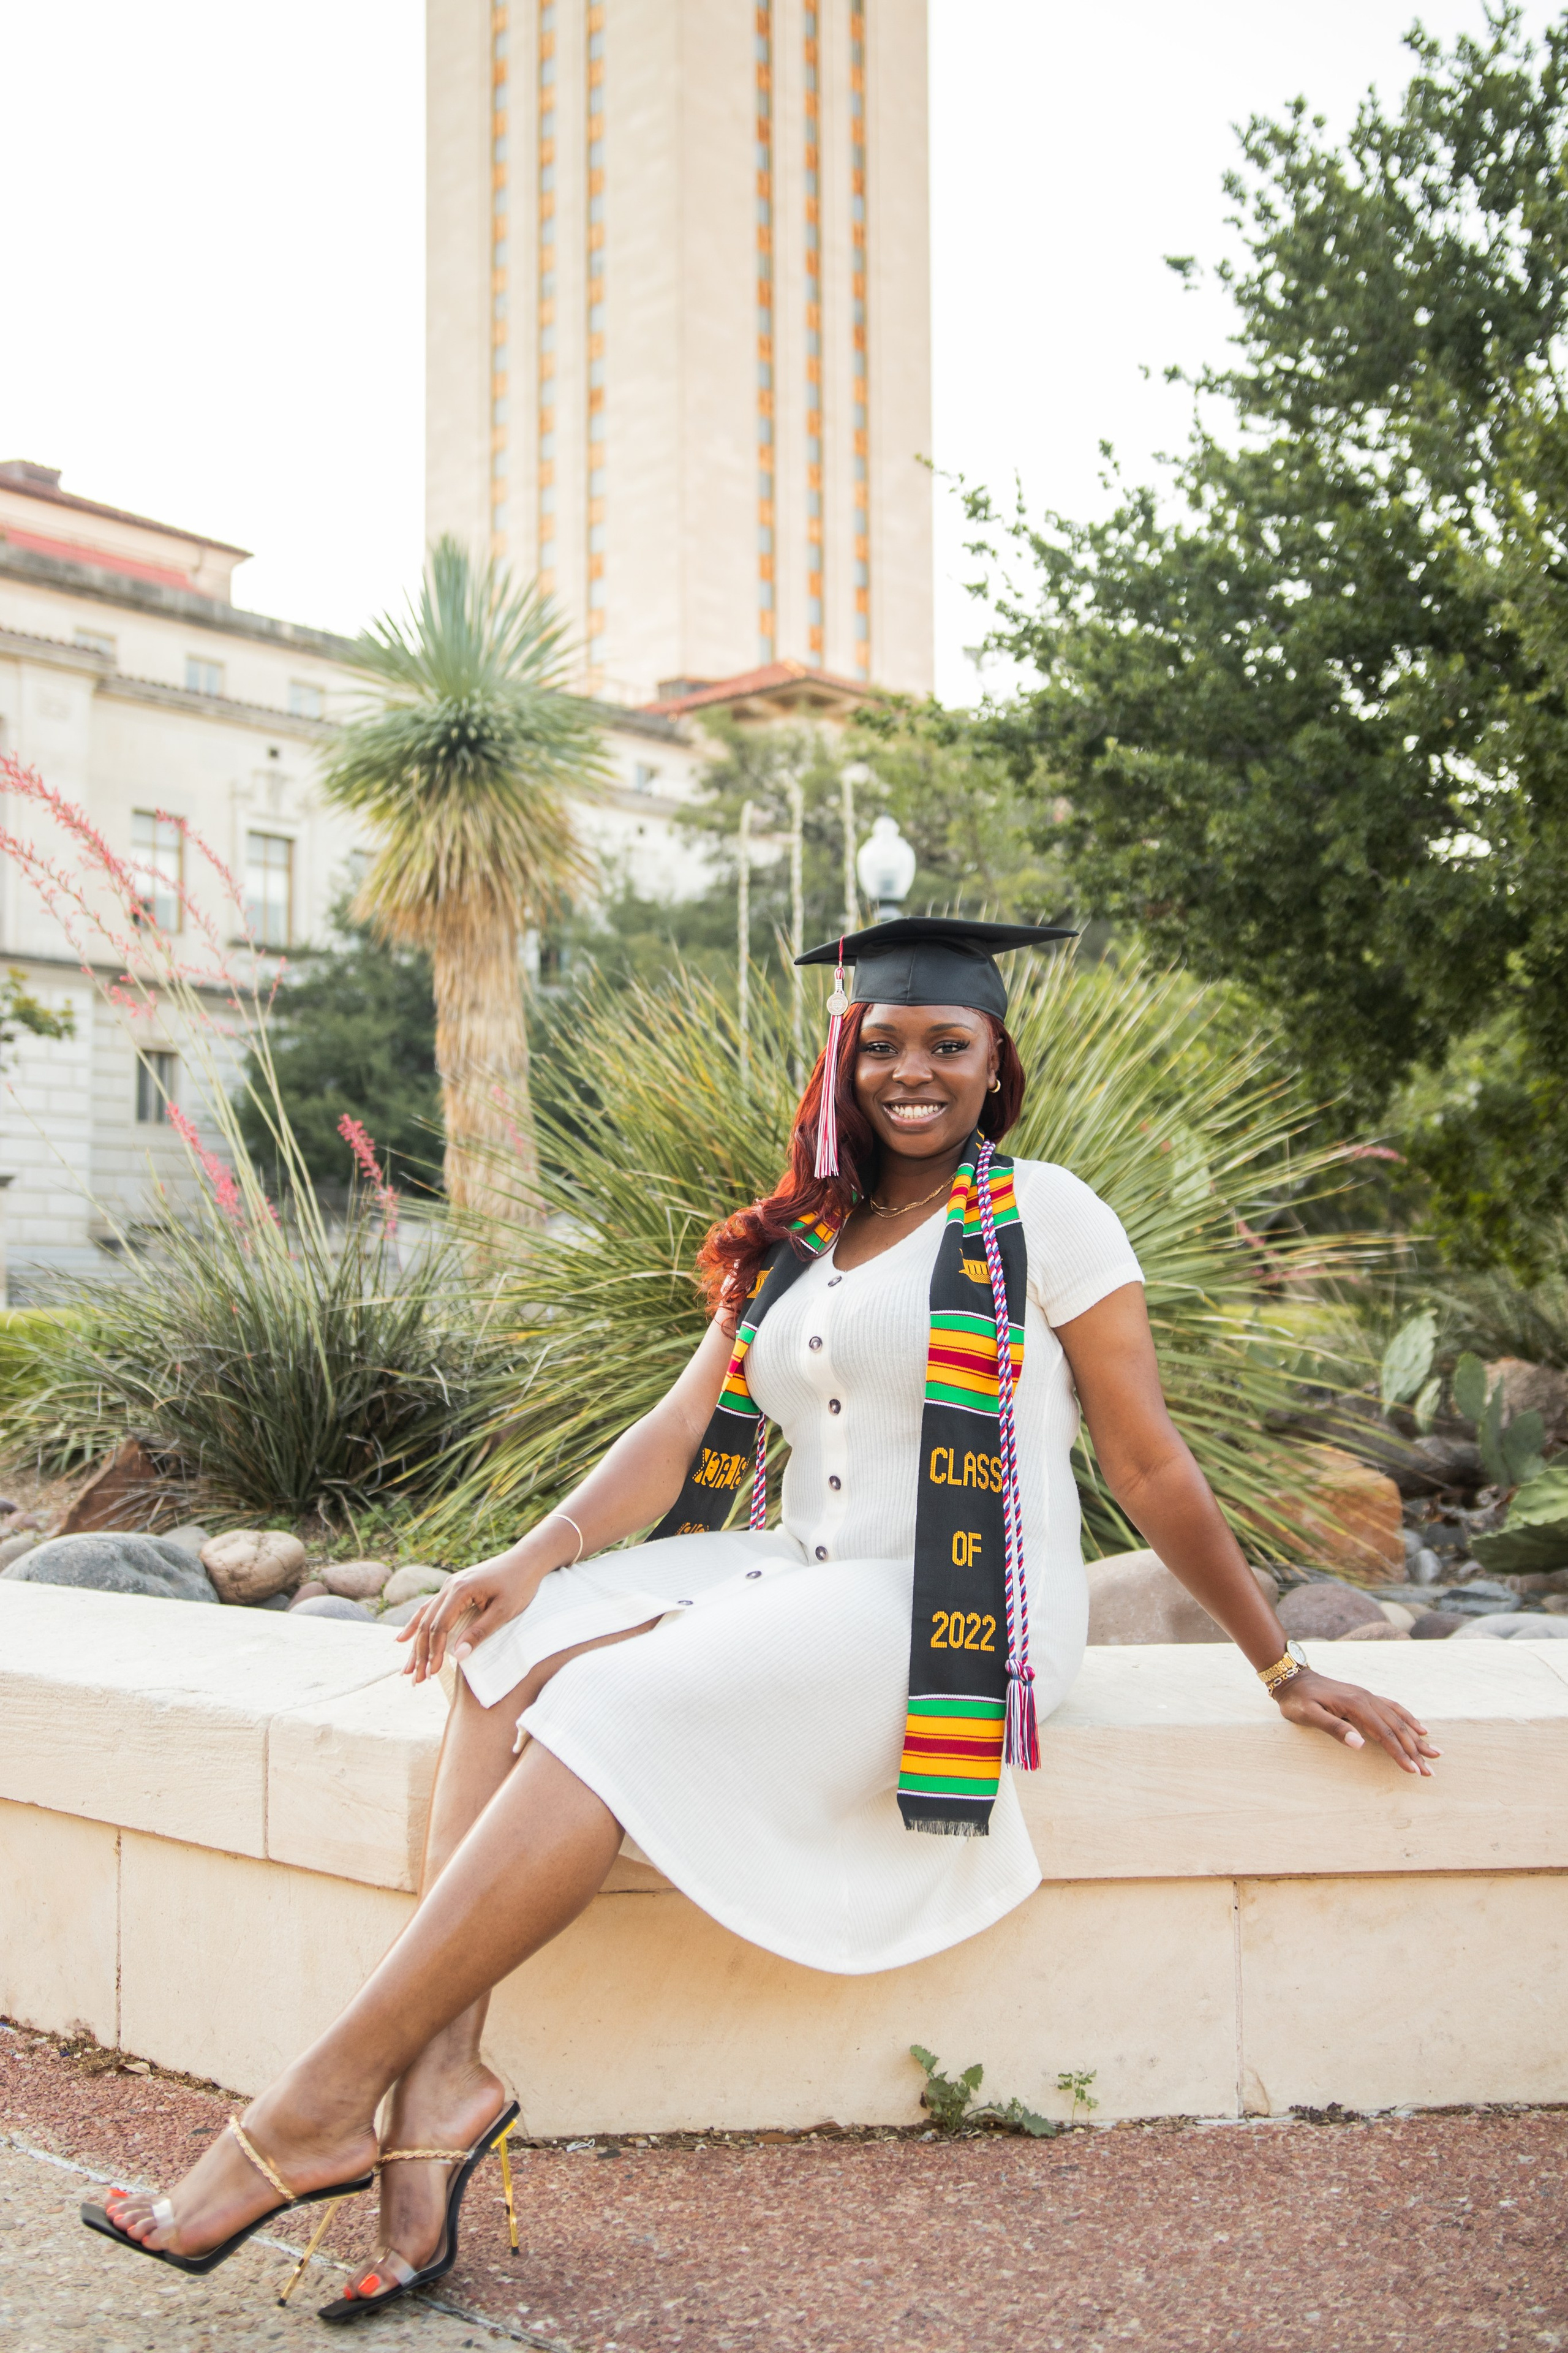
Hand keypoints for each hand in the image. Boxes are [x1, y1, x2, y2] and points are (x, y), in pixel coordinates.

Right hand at [397, 1545, 542, 1683]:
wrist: (527, 1559)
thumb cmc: (519, 1584)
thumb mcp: (504, 1611)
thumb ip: (480, 1632)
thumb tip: (458, 1656)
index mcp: (460, 1590)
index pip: (440, 1626)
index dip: (434, 1651)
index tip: (432, 1672)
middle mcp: (449, 1585)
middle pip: (427, 1624)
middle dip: (420, 1653)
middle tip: (415, 1679)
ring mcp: (450, 1585)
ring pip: (425, 1617)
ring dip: (416, 1644)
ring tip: (407, 1669)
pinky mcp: (454, 1587)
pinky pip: (430, 1608)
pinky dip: (417, 1624)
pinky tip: (404, 1638)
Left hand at [1274, 1668, 1440, 1774]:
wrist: (1292, 1677)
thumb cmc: (1298, 1700)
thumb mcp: (1309, 1715)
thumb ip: (1334, 1728)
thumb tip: (1360, 1744)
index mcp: (1356, 1706)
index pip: (1384, 1734)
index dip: (1399, 1754)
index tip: (1412, 1770)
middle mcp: (1367, 1699)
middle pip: (1397, 1729)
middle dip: (1415, 1751)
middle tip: (1430, 1772)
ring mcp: (1367, 1697)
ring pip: (1399, 1719)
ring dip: (1417, 1738)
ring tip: (1436, 1753)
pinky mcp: (1365, 1697)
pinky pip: (1393, 1708)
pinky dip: (1409, 1719)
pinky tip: (1419, 1728)